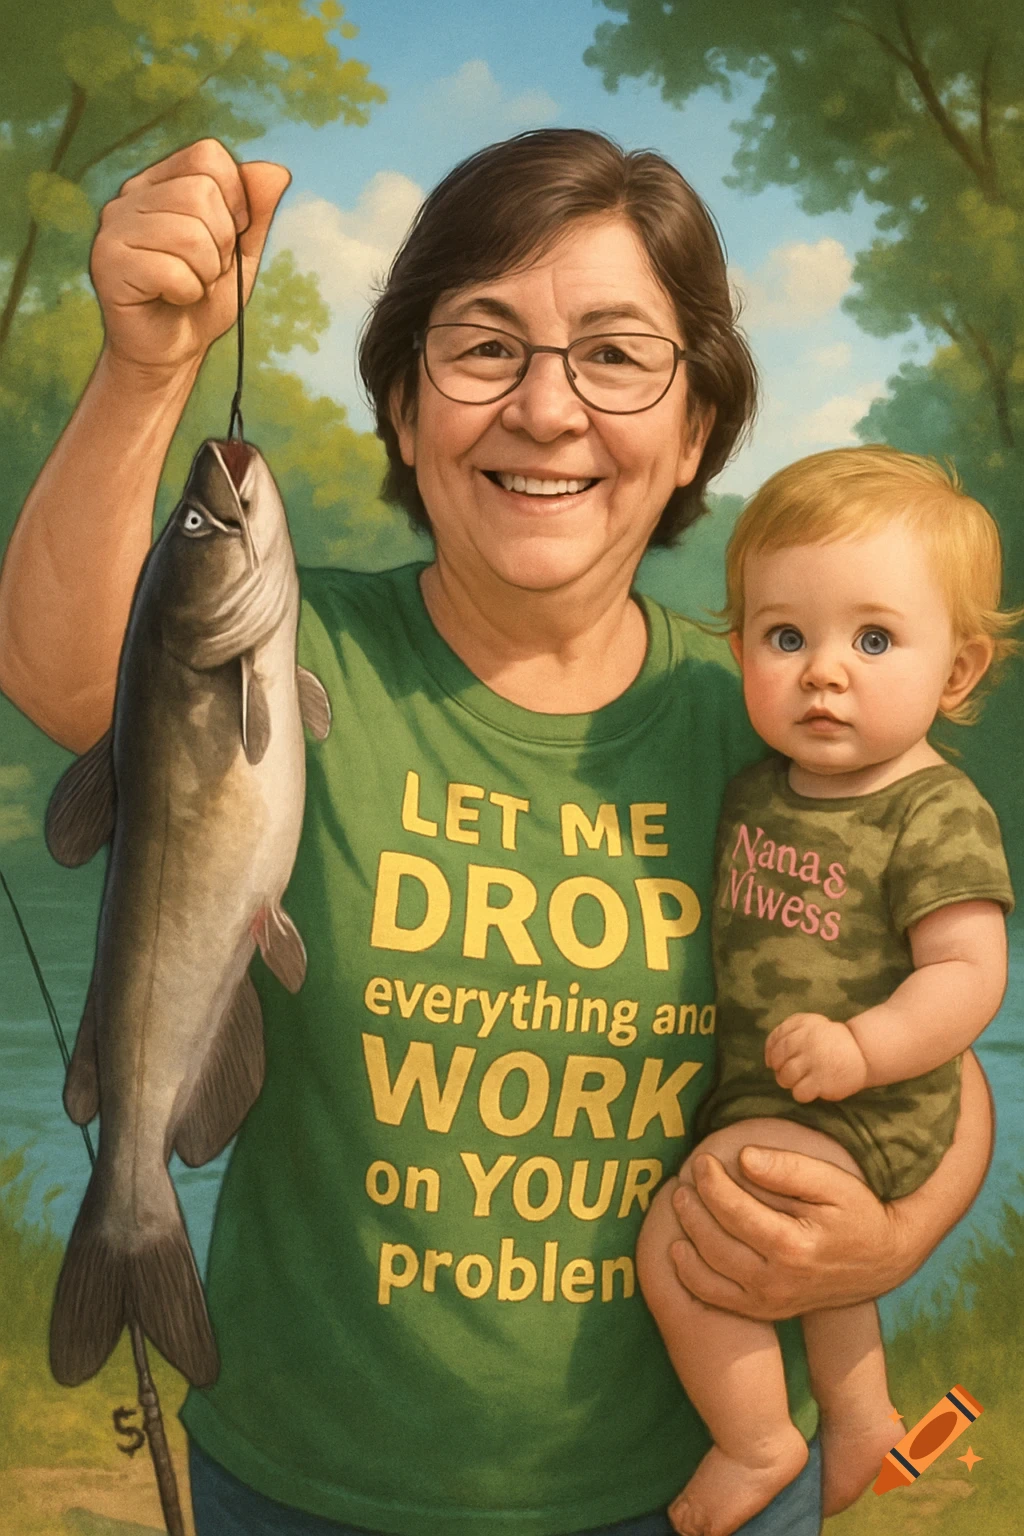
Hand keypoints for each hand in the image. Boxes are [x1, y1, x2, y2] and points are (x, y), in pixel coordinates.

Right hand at [90, 138, 290, 373]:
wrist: (170, 352)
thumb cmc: (202, 300)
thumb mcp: (240, 252)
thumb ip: (257, 212)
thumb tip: (277, 171)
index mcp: (159, 183)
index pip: (208, 157)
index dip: (235, 199)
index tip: (229, 238)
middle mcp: (130, 197)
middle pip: (201, 192)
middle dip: (221, 243)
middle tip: (206, 271)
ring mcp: (113, 228)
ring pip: (189, 232)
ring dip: (206, 272)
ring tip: (191, 286)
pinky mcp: (107, 263)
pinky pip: (171, 270)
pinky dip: (188, 292)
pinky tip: (172, 298)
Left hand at [667, 1146, 907, 1317]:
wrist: (883, 1262)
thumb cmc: (858, 1214)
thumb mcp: (835, 1183)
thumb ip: (790, 1168)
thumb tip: (744, 1157)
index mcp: (794, 1246)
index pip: (735, 1212)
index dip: (711, 1183)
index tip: (701, 1160)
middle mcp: (778, 1281)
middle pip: (715, 1243)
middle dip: (691, 1209)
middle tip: (681, 1180)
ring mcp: (771, 1301)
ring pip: (708, 1273)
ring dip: (685, 1237)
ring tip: (678, 1204)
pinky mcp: (766, 1311)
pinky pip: (716, 1299)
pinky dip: (691, 1276)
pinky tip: (679, 1249)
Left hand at [764, 1012, 867, 1101]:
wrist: (862, 1052)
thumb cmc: (831, 1039)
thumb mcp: (810, 1023)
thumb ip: (787, 1030)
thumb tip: (767, 1057)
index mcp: (803, 1028)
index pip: (775, 1042)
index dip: (770, 1053)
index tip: (776, 1060)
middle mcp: (807, 1044)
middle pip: (777, 1061)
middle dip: (778, 1068)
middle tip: (790, 1071)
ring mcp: (815, 1063)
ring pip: (785, 1078)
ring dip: (788, 1081)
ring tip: (800, 1079)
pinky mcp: (822, 1082)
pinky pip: (799, 1092)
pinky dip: (801, 1093)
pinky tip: (810, 1088)